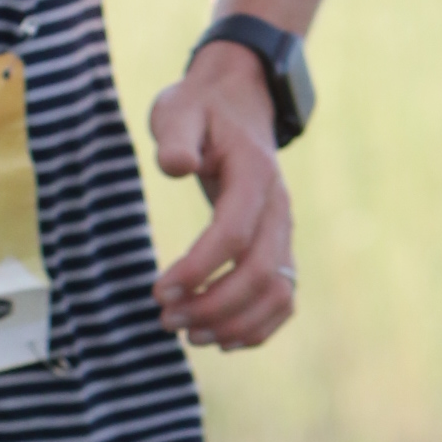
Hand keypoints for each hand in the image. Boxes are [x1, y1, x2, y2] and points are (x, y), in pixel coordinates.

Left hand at [147, 42, 298, 349]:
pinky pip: (283, 297)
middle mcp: (278, 209)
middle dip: (214, 305)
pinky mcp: (278, 248)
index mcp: (255, 176)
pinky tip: (219, 338)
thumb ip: (177, 137)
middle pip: (261, 273)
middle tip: (165, 319)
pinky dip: (257, 326)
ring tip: (188, 334)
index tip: (158, 291)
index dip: (199, 269)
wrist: (237, 104)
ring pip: (279, 292)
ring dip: (235, 322)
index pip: (235, 235)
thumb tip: (177, 166)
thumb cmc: (200, 110)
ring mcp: (283, 231)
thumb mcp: (180, 110)